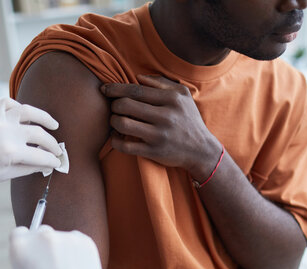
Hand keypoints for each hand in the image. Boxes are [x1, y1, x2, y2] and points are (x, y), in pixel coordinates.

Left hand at [0, 98, 61, 196]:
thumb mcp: (1, 176)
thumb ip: (27, 168)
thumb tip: (45, 165)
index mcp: (10, 152)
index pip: (42, 156)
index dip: (53, 161)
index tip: (59, 163)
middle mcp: (6, 132)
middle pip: (40, 135)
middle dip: (53, 144)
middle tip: (57, 150)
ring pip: (30, 112)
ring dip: (45, 118)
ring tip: (54, 125)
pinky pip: (11, 104)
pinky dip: (21, 109)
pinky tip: (26, 117)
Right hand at [9, 225, 112, 268]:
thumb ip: (29, 258)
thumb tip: (39, 249)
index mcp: (20, 246)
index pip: (21, 233)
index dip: (28, 245)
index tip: (34, 254)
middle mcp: (41, 236)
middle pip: (43, 232)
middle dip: (47, 246)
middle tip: (54, 268)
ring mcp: (64, 237)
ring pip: (64, 239)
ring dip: (66, 250)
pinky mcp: (85, 240)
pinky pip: (80, 242)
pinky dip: (80, 252)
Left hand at [100, 75, 220, 181]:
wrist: (201, 150)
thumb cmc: (188, 119)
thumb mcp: (183, 96)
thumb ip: (161, 83)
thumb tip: (137, 77)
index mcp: (171, 99)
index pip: (135, 90)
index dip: (115, 88)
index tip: (105, 89)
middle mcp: (165, 116)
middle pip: (125, 105)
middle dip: (113, 105)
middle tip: (114, 107)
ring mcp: (159, 135)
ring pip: (122, 124)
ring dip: (112, 121)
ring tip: (115, 121)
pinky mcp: (154, 152)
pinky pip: (125, 146)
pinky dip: (115, 141)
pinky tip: (116, 137)